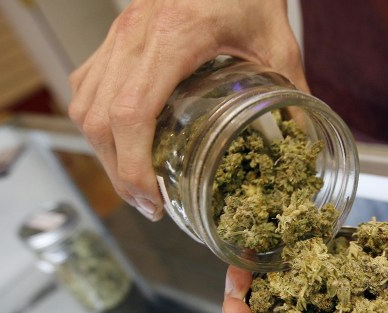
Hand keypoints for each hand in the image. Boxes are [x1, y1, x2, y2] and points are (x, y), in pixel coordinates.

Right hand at [68, 0, 305, 219]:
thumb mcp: (277, 39)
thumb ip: (291, 90)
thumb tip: (303, 140)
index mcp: (174, 36)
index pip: (132, 112)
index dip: (133, 165)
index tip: (151, 198)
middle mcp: (134, 34)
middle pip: (99, 119)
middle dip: (118, 171)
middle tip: (148, 204)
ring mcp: (119, 33)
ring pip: (83, 105)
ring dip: (103, 151)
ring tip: (134, 181)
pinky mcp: (114, 35)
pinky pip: (85, 84)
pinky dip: (95, 121)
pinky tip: (120, 142)